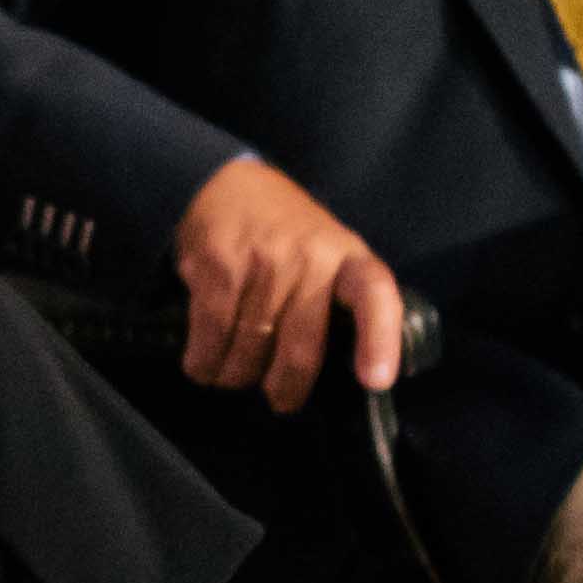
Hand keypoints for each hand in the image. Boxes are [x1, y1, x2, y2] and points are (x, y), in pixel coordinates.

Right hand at [176, 155, 408, 411]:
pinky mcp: (217, 266)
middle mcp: (309, 258)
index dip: (378, 341)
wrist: (227, 183)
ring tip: (233, 377)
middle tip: (279, 399)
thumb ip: (338, 300)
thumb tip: (344, 372)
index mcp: (348, 257)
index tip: (375, 380)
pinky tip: (203, 364)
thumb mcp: (330, 252)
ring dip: (236, 376)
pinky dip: (204, 362)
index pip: (374, 296)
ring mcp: (262, 262)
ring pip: (250, 350)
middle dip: (286, 387)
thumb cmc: (288, 233)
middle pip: (301, 346)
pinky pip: (211, 334)